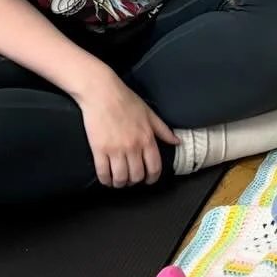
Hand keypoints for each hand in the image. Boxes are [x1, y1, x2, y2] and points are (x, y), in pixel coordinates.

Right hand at [75, 71, 175, 186]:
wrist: (102, 93)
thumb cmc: (126, 100)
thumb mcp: (150, 114)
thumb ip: (163, 130)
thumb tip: (177, 141)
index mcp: (147, 139)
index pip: (154, 167)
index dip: (152, 178)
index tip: (148, 180)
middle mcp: (133, 147)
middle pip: (137, 176)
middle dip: (134, 181)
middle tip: (131, 179)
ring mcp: (116, 149)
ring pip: (121, 177)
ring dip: (120, 183)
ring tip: (118, 181)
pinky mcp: (99, 149)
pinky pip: (103, 172)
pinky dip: (105, 180)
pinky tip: (106, 179)